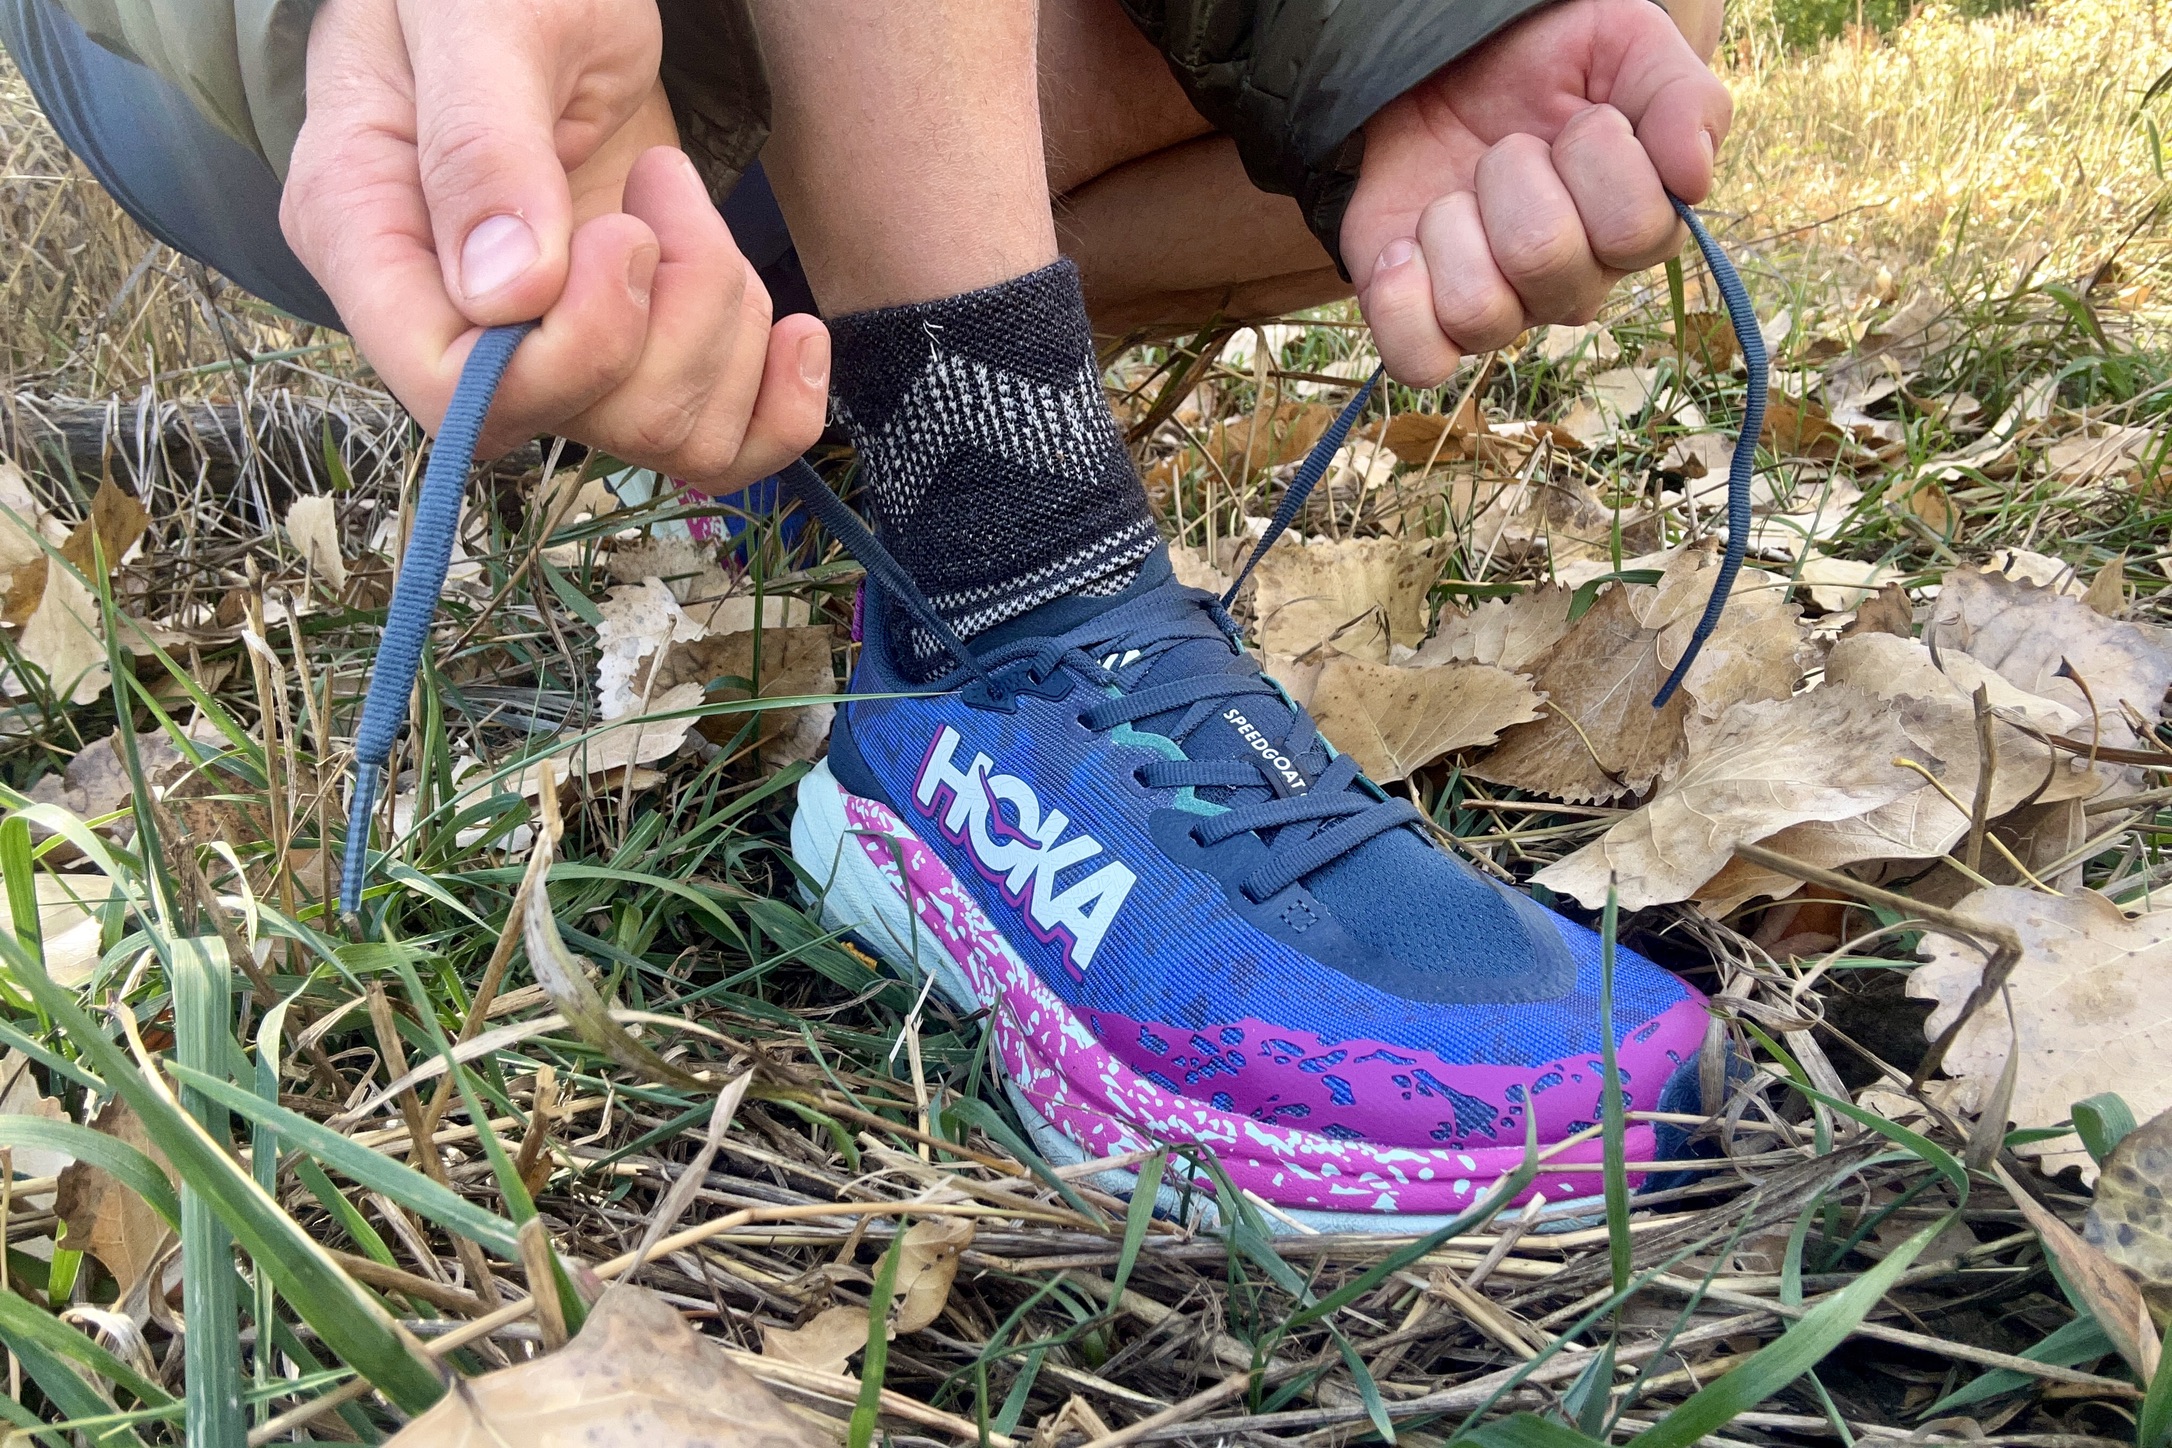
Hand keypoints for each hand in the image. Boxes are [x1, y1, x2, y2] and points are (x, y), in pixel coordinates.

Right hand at [282, 0, 827, 489]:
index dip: (568, 355)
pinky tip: (793, 329)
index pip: (454, 395)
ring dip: (721, 321)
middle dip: (668, 319)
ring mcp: (547, 341)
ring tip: (680, 194)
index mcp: (369, 239)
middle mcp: (449, 316)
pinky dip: (776, 403)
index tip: (622, 235)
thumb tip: (506, 295)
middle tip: (662, 184)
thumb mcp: (481, 20)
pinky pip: (715, 444)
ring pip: (660, 434)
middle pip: (577, 421)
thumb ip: (483, 146)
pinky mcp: (632, 343)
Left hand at [1342, 0, 1732, 386]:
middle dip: (1511, 174)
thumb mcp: (1626, 45)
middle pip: (1545, 259)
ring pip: (1478, 310)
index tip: (1580, 120)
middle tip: (1506, 149)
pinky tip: (1404, 250)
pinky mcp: (1423, 322)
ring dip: (1451, 225)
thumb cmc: (1544, 64)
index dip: (1598, 155)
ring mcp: (1499, 311)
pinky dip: (1402, 303)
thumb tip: (1693, 177)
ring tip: (1458, 194)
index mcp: (1634, 231)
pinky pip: (1420, 359)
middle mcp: (1572, 286)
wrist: (1442, 64)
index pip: (1636, 228)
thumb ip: (1681, 98)